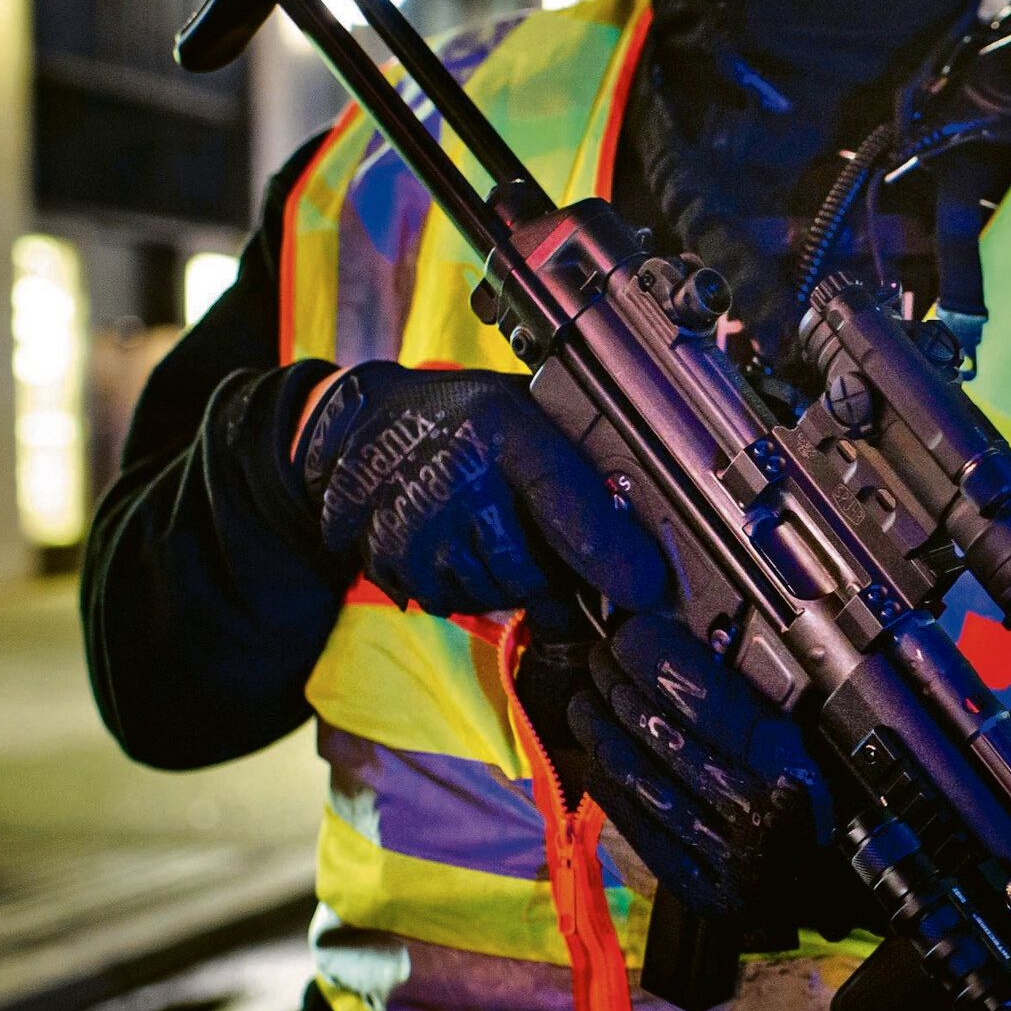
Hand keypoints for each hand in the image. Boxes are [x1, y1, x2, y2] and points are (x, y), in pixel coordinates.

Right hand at [294, 363, 666, 615]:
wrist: (361, 424)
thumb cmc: (464, 416)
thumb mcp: (524, 407)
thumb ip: (576, 450)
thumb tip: (650, 506)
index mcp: (502, 429)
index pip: (563, 499)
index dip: (607, 550)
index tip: (643, 588)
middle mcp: (455, 480)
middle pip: (533, 570)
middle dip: (556, 573)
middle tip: (548, 543)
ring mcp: (415, 527)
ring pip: (497, 594)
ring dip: (513, 582)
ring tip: (498, 532)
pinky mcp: (389, 562)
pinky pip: (457, 603)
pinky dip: (472, 587)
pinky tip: (464, 546)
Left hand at [565, 612, 855, 933]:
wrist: (830, 897)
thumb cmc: (823, 812)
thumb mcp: (807, 745)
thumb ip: (754, 707)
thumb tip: (693, 649)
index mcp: (794, 771)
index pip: (711, 702)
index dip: (662, 661)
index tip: (633, 635)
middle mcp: (760, 819)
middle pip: (668, 737)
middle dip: (622, 687)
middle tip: (602, 659)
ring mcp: (727, 862)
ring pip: (644, 779)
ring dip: (603, 733)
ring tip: (586, 701)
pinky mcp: (702, 893)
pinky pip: (640, 827)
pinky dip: (612, 787)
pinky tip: (599, 757)